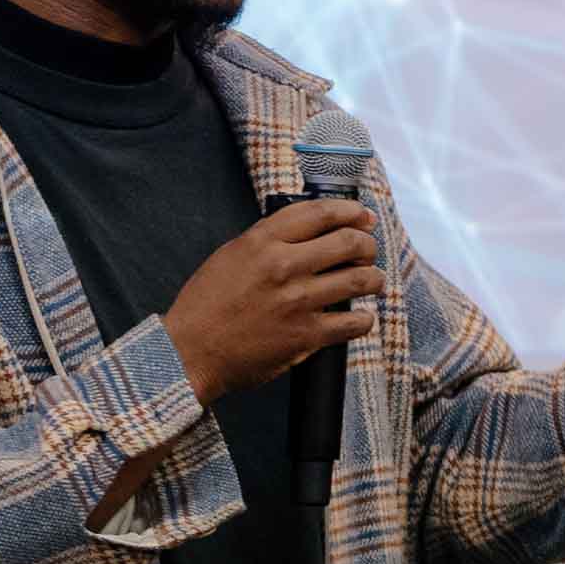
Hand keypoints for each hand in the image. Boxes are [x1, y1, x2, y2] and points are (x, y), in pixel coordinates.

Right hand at [156, 199, 381, 403]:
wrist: (190, 351)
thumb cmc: (205, 305)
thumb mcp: (230, 255)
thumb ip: (267, 240)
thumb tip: (305, 230)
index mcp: (263, 241)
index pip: (321, 213)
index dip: (351, 211)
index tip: (363, 217)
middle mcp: (284, 266)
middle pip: (348, 242)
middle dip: (367, 244)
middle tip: (368, 251)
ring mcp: (299, 301)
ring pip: (360, 280)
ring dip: (374, 278)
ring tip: (373, 281)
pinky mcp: (307, 336)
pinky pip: (354, 322)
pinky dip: (364, 318)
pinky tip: (360, 317)